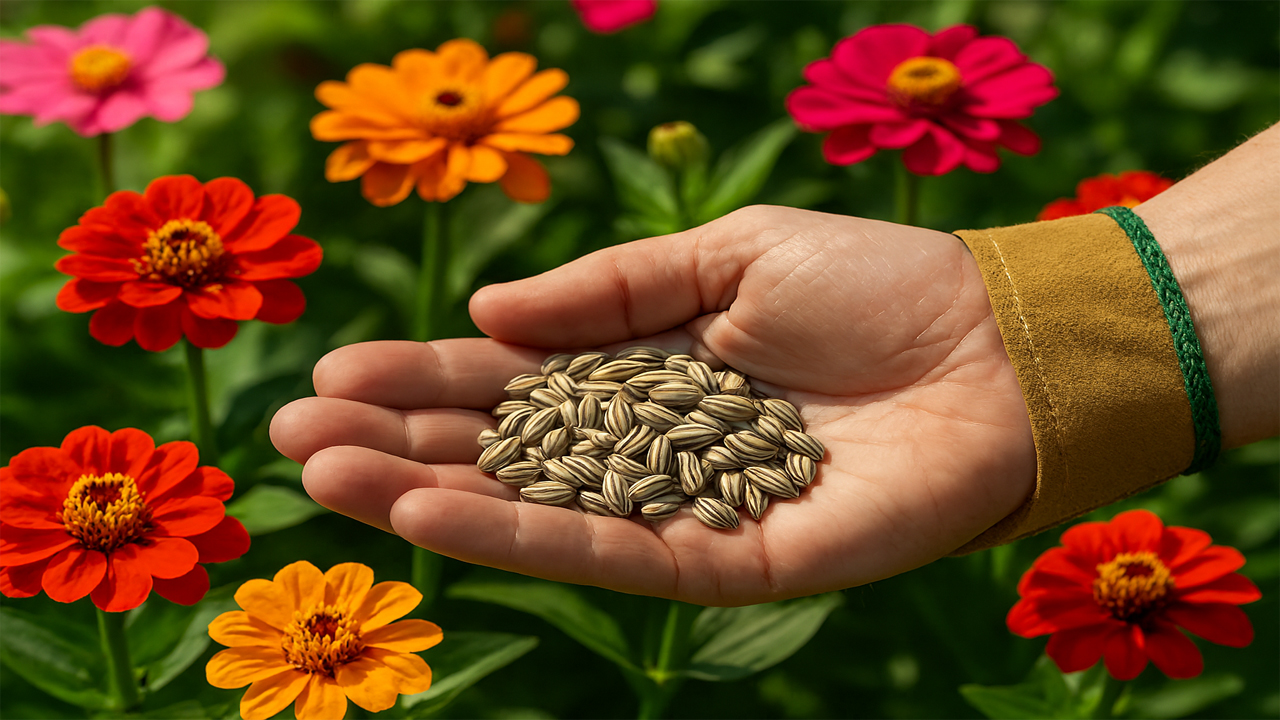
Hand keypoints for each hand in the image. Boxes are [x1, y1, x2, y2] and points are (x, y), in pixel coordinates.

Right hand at [270, 205, 1035, 605]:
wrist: (998, 343)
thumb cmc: (874, 282)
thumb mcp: (725, 254)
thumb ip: (609, 291)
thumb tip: (490, 317)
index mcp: (652, 369)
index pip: (516, 381)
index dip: (426, 380)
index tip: (333, 373)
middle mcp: (657, 447)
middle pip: (507, 451)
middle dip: (398, 443)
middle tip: (289, 436)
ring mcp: (691, 510)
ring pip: (539, 509)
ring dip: (426, 495)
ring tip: (324, 477)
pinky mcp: (735, 561)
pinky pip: (614, 554)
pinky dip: (520, 535)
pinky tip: (427, 512)